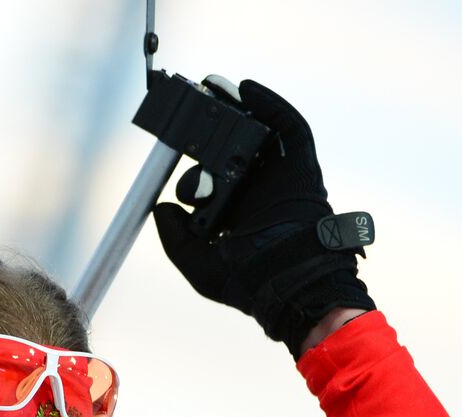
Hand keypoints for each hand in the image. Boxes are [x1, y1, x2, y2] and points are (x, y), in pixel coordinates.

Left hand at [152, 76, 375, 358]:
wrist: (288, 284)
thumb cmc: (246, 282)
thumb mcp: (196, 261)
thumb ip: (174, 237)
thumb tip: (159, 208)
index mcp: (233, 214)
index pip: (210, 176)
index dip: (192, 156)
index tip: (170, 140)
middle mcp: (256, 193)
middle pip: (233, 149)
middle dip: (213, 126)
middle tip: (191, 105)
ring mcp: (279, 180)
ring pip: (259, 135)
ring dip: (239, 108)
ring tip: (214, 86)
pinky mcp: (301, 169)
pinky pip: (290, 130)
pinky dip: (271, 106)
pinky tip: (247, 89)